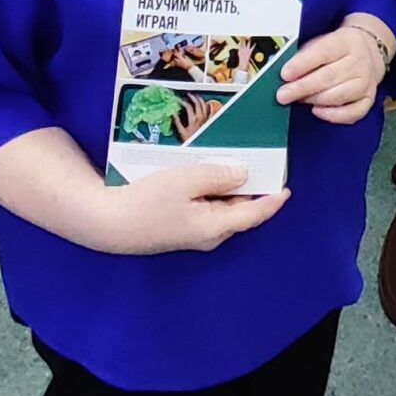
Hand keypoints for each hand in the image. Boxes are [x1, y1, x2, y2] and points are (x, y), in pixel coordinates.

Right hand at [90, 161, 288, 255]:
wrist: (108, 223)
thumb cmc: (147, 201)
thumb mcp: (186, 180)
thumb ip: (218, 176)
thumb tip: (242, 174)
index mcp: (215, 227)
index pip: (253, 215)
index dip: (272, 201)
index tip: (286, 188)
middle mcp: (209, 234)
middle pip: (239, 210)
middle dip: (249, 189)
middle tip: (258, 162)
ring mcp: (193, 232)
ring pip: (221, 208)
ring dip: (228, 188)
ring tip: (232, 161)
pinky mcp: (179, 226)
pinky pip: (205, 208)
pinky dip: (211, 191)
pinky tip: (205, 173)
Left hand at [277, 20, 389, 124]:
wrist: (368, 51)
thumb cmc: (338, 49)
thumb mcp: (322, 41)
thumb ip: (304, 55)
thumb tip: (285, 74)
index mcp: (345, 41)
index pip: (323, 52)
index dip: (302, 64)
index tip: (285, 74)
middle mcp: (359, 61)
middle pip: (329, 77)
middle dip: (303, 87)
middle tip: (283, 95)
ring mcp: (366, 81)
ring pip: (339, 96)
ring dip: (315, 100)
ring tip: (298, 100)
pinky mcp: (369, 98)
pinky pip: (352, 113)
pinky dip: (333, 115)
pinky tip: (317, 111)